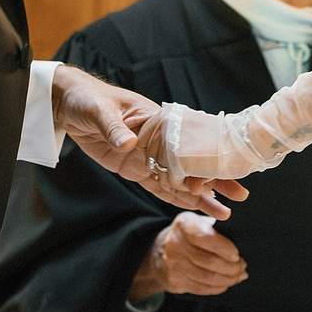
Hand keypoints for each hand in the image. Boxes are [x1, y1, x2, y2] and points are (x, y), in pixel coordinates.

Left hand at [56, 66, 244, 218]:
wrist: (70, 105)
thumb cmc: (90, 99)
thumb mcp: (100, 111)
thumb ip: (114, 129)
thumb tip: (128, 145)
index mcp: (157, 122)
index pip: (187, 143)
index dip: (205, 159)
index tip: (223, 175)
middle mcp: (158, 141)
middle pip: (191, 164)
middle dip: (215, 180)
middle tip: (240, 195)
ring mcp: (147, 156)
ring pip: (178, 180)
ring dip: (200, 195)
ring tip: (224, 211)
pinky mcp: (134, 168)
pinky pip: (157, 186)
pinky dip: (175, 197)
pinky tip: (194, 206)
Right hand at [131, 213, 246, 298]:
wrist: (161, 250)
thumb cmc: (189, 234)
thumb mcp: (198, 222)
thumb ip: (216, 228)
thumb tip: (243, 242)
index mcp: (183, 224)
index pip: (207, 238)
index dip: (225, 248)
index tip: (237, 254)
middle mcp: (175, 244)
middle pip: (210, 261)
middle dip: (231, 267)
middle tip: (243, 266)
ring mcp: (173, 264)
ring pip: (207, 277)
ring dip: (228, 279)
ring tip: (238, 275)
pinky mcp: (174, 281)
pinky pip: (201, 288)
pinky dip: (218, 287)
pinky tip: (226, 283)